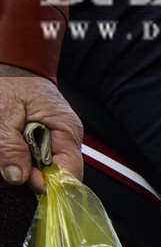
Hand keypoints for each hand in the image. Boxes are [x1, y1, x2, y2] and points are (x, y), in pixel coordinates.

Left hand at [0, 67, 83, 191]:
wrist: (12, 63)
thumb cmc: (11, 81)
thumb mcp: (3, 114)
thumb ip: (9, 147)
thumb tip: (16, 177)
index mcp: (67, 129)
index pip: (70, 172)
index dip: (48, 183)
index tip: (24, 180)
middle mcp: (68, 136)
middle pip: (57, 172)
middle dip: (33, 172)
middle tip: (11, 159)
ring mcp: (59, 137)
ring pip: (46, 165)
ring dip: (26, 162)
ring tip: (11, 143)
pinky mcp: (48, 136)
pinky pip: (40, 155)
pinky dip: (24, 154)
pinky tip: (15, 143)